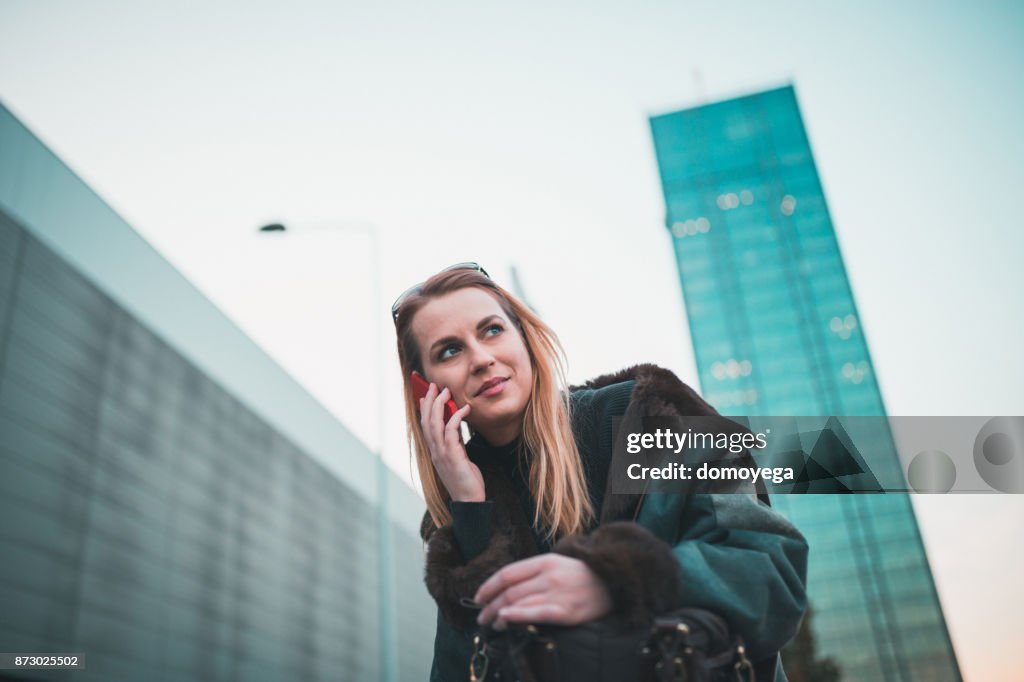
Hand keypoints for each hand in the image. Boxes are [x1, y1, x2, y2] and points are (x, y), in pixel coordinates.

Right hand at [420, 382, 483, 501]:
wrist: (470, 501)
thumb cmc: (466, 480)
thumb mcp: (459, 457)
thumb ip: (455, 442)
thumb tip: (455, 424)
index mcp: (435, 452)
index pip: (425, 426)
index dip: (424, 409)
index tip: (424, 394)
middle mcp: (435, 452)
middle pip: (427, 421)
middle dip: (429, 401)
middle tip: (433, 385)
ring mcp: (442, 454)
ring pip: (435, 424)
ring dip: (439, 405)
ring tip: (446, 391)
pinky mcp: (452, 457)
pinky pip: (451, 432)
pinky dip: (456, 418)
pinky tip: (464, 409)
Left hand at [474, 554, 612, 629]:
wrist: (615, 583)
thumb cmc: (583, 576)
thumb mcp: (557, 564)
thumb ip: (534, 573)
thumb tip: (506, 588)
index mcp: (545, 561)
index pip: (508, 573)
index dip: (488, 586)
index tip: (478, 598)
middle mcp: (548, 576)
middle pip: (510, 592)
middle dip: (490, 606)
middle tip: (481, 616)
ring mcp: (557, 594)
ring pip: (519, 603)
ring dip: (499, 616)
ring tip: (491, 624)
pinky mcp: (566, 612)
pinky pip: (536, 613)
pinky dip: (517, 615)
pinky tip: (505, 620)